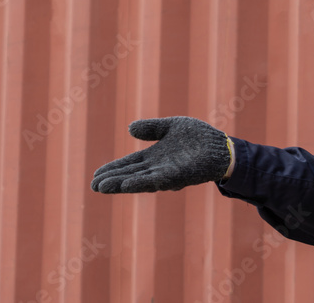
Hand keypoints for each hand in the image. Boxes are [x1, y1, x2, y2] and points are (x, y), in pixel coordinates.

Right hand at [91, 117, 231, 192]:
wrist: (220, 145)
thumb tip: (130, 128)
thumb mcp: (171, 126)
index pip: (129, 164)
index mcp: (154, 157)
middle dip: (112, 180)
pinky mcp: (178, 176)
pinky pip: (157, 180)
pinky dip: (142, 183)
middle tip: (93, 186)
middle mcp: (157, 168)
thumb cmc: (198, 136)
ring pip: (139, 181)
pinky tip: (128, 185)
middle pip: (130, 175)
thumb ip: (152, 128)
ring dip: (122, 184)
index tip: (95, 176)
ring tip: (103, 187)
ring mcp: (167, 173)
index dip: (113, 170)